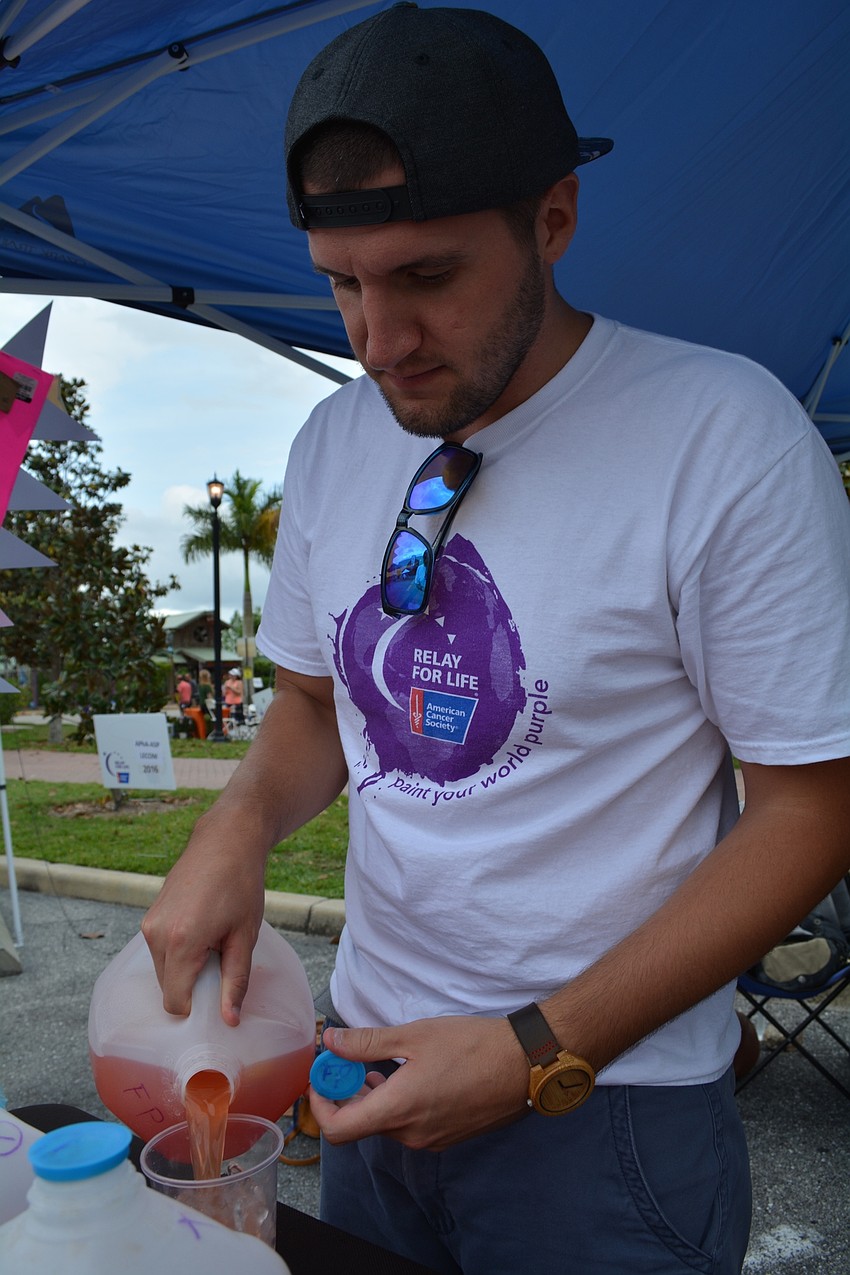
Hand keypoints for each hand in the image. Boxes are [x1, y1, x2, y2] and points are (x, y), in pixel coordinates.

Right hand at [140, 812, 265, 1024]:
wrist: (226, 839)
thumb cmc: (241, 883)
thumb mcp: (245, 935)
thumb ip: (235, 981)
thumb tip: (229, 1020)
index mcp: (180, 942)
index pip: (175, 1001)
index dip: (197, 1008)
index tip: (219, 996)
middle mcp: (156, 934)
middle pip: (168, 987)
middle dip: (193, 985)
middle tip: (223, 961)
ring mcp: (149, 923)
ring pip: (163, 970)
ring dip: (186, 968)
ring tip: (214, 941)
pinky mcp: (150, 915)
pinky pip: (160, 950)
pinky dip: (179, 952)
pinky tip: (203, 930)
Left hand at [309, 1016, 529, 1150]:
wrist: (523, 1065)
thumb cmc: (471, 1045)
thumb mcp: (414, 1035)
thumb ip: (367, 1042)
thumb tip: (330, 1041)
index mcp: (399, 1110)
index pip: (339, 1130)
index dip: (321, 1105)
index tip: (324, 1077)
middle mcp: (410, 1134)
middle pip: (361, 1126)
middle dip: (346, 1095)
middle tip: (348, 1063)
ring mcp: (430, 1140)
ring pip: (385, 1125)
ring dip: (372, 1099)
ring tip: (379, 1067)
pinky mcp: (446, 1138)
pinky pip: (407, 1126)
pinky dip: (396, 1105)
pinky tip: (407, 1077)